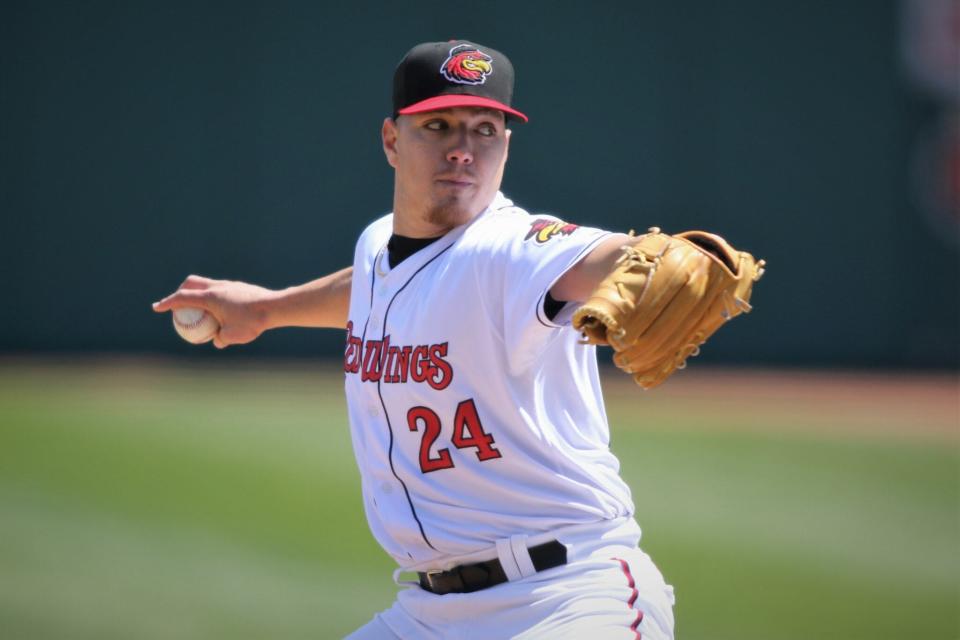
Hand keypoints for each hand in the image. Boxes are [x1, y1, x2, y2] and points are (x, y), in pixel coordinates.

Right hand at [152, 275, 277, 348]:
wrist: (275, 307)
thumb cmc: (253, 321)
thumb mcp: (233, 335)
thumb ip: (221, 338)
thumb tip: (216, 341)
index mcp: (210, 297)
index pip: (182, 298)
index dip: (168, 303)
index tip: (157, 307)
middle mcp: (217, 287)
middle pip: (191, 283)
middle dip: (180, 292)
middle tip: (177, 305)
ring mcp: (228, 285)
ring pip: (206, 284)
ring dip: (198, 293)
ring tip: (199, 309)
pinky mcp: (238, 287)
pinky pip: (219, 289)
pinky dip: (212, 297)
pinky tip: (219, 310)